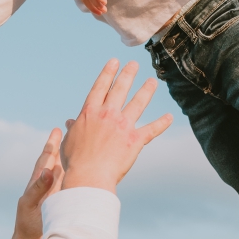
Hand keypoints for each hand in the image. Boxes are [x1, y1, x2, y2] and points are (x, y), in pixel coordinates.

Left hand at [0, 128, 64, 238]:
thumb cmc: (29, 225)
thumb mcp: (32, 205)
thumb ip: (39, 188)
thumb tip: (48, 170)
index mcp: (37, 183)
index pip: (45, 160)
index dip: (51, 146)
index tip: (57, 130)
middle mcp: (44, 185)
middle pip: (52, 161)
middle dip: (59, 146)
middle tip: (64, 130)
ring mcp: (51, 193)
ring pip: (60, 171)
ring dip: (66, 158)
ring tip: (73, 144)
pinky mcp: (56, 201)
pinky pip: (65, 184)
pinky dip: (70, 174)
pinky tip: (77, 170)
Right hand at [60, 59, 172, 191]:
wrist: (89, 176)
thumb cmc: (75, 162)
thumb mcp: (68, 142)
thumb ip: (72, 129)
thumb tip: (69, 122)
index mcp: (90, 112)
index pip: (100, 87)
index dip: (108, 73)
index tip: (114, 62)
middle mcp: (107, 114)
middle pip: (120, 89)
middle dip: (128, 74)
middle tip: (134, 64)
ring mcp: (123, 126)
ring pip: (138, 103)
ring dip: (146, 91)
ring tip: (153, 82)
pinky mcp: (135, 140)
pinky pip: (152, 129)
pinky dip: (162, 123)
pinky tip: (170, 117)